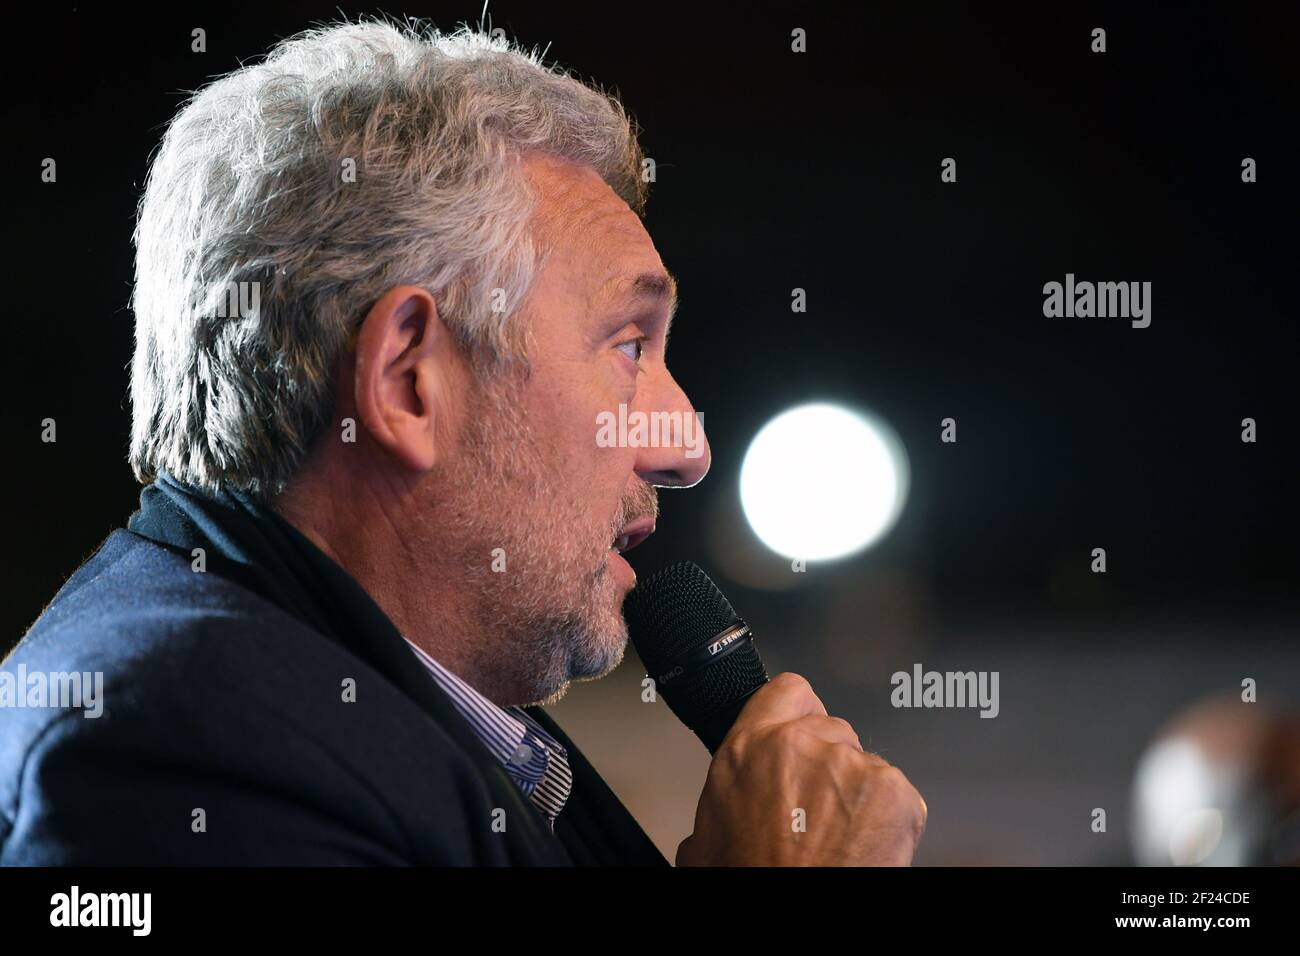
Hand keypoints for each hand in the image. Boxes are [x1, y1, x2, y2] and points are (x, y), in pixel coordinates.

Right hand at [675, 672, 926, 865]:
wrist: (791, 924)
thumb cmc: (752, 878)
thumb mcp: (708, 835)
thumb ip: (723, 796)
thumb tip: (723, 810)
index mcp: (749, 748)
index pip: (788, 691)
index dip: (798, 712)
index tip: (803, 731)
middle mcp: (800, 745)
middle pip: (832, 728)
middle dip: (828, 763)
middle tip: (816, 809)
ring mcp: (850, 764)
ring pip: (864, 762)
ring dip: (858, 793)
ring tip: (839, 837)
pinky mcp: (892, 790)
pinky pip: (897, 793)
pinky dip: (889, 818)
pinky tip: (864, 845)